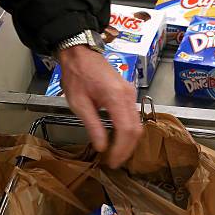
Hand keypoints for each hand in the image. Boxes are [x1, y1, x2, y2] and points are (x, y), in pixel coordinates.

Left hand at [58, 45, 142, 167]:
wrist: (80, 53)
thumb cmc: (77, 75)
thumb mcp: (79, 104)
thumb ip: (93, 126)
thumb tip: (102, 147)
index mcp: (116, 97)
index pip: (126, 130)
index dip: (121, 149)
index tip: (112, 161)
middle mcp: (128, 95)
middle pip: (136, 129)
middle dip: (127, 149)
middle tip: (114, 162)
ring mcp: (130, 94)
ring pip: (137, 124)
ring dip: (128, 142)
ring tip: (115, 153)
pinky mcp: (128, 94)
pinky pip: (133, 117)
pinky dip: (128, 131)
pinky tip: (117, 139)